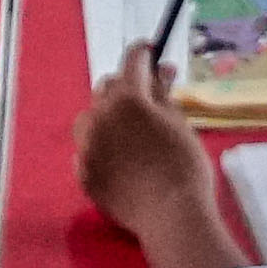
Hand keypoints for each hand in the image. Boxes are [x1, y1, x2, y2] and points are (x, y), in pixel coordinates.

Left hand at [74, 52, 220, 242]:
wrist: (170, 215)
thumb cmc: (183, 166)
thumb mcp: (180, 123)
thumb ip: (164, 94)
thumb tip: (160, 71)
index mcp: (128, 99)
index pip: (132, 61)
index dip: (144, 53)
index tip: (151, 52)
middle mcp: (100, 116)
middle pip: (107, 87)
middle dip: (126, 87)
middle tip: (148, 99)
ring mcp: (87, 146)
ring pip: (90, 117)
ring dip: (106, 117)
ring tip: (128, 132)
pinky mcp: (83, 172)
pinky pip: (87, 149)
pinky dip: (100, 147)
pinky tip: (119, 160)